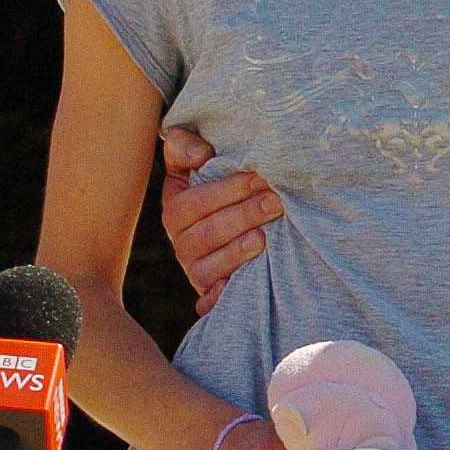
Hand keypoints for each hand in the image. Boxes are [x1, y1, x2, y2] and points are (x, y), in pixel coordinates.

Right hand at [161, 127, 281, 313]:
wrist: (235, 221)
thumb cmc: (217, 185)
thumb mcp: (194, 162)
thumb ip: (186, 147)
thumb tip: (200, 154)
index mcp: (176, 209)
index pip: (193, 202)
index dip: (226, 190)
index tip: (258, 176)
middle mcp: (182, 243)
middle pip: (206, 234)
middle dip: (242, 216)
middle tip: (274, 202)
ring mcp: (195, 270)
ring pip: (207, 267)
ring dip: (237, 252)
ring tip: (263, 238)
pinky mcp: (209, 293)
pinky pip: (208, 301)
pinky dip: (218, 298)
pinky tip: (235, 288)